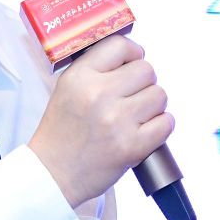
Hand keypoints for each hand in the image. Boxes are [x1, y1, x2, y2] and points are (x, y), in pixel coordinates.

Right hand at [28, 35, 174, 208]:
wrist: (53, 174)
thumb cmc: (62, 133)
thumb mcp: (67, 89)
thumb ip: (96, 69)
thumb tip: (134, 57)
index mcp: (80, 77)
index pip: (120, 46)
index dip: (132, 54)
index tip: (131, 65)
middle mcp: (98, 94)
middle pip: (147, 70)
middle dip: (143, 83)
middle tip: (131, 98)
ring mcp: (117, 121)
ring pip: (159, 95)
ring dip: (152, 106)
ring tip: (136, 117)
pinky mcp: (132, 146)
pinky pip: (166, 123)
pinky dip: (160, 127)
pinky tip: (144, 131)